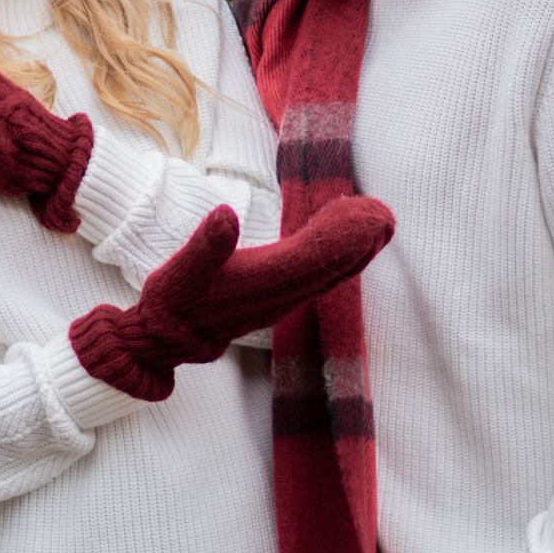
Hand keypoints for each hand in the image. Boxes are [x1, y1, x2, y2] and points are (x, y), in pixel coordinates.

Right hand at [71, 197, 394, 400]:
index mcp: (263, 284)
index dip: (343, 235)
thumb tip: (225, 215)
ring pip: (330, 274)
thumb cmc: (174, 301)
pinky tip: (352, 246)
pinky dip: (340, 259)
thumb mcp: (181, 271)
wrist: (168, 340)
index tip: (367, 212)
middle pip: (331, 266)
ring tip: (379, 223)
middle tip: (385, 213)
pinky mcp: (279, 300)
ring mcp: (283, 301)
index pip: (314, 257)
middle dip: (360, 240)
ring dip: (356, 250)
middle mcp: (281, 297)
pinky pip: (319, 278)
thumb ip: (205, 246)